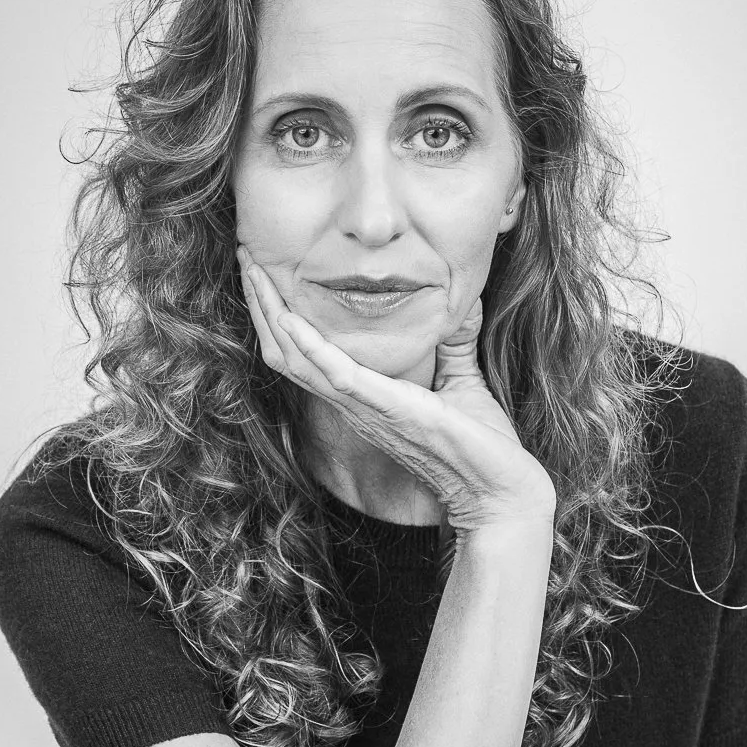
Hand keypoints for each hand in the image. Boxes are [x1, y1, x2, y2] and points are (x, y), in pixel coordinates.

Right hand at [237, 247, 556, 533]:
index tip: (267, 271)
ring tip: (254, 270)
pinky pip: (337, 375)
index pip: (306, 352)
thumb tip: (460, 303)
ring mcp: (366, 408)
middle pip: (287, 351)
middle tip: (245, 257)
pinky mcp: (387, 409)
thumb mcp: (463, 380)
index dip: (280, 313)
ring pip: (297, 359)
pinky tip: (289, 316)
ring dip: (271, 312)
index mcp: (366, 395)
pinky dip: (310, 345)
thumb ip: (453, 343)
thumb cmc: (482, 447)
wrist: (500, 490)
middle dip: (262, 303)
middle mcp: (355, 403)